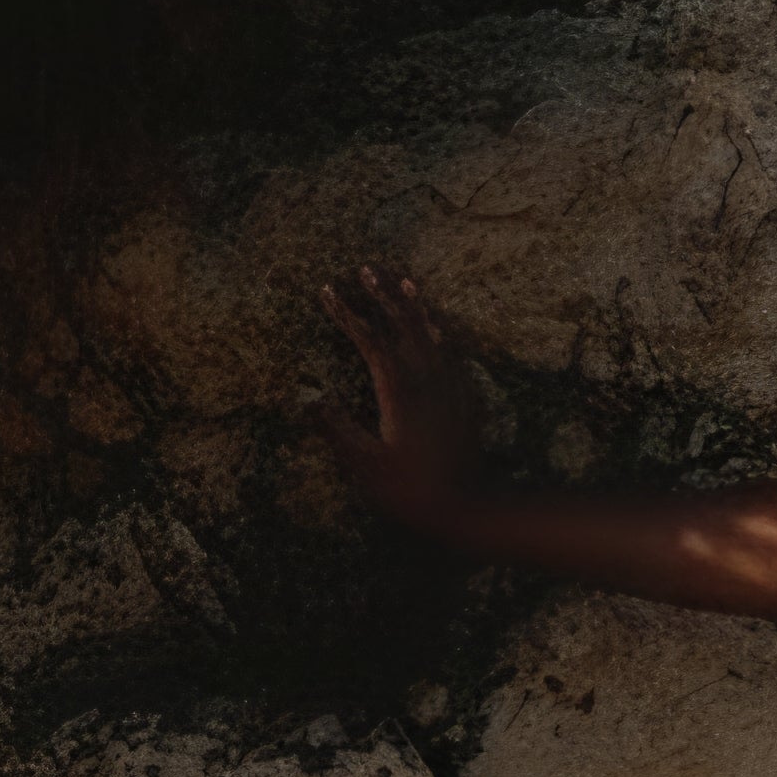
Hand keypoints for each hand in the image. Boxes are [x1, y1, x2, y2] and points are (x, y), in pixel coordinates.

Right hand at [319, 268, 488, 534]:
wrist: (468, 508)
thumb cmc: (411, 492)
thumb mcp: (365, 465)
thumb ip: (336, 429)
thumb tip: (308, 399)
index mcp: (399, 392)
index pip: (370, 341)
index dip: (347, 314)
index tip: (328, 290)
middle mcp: (427, 381)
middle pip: (404, 326)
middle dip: (383, 295)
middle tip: (368, 267)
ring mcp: (451, 388)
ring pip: (432, 335)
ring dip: (415, 307)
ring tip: (405, 280)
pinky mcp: (466, 400)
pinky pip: (453, 355)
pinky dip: (441, 334)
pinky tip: (439, 328)